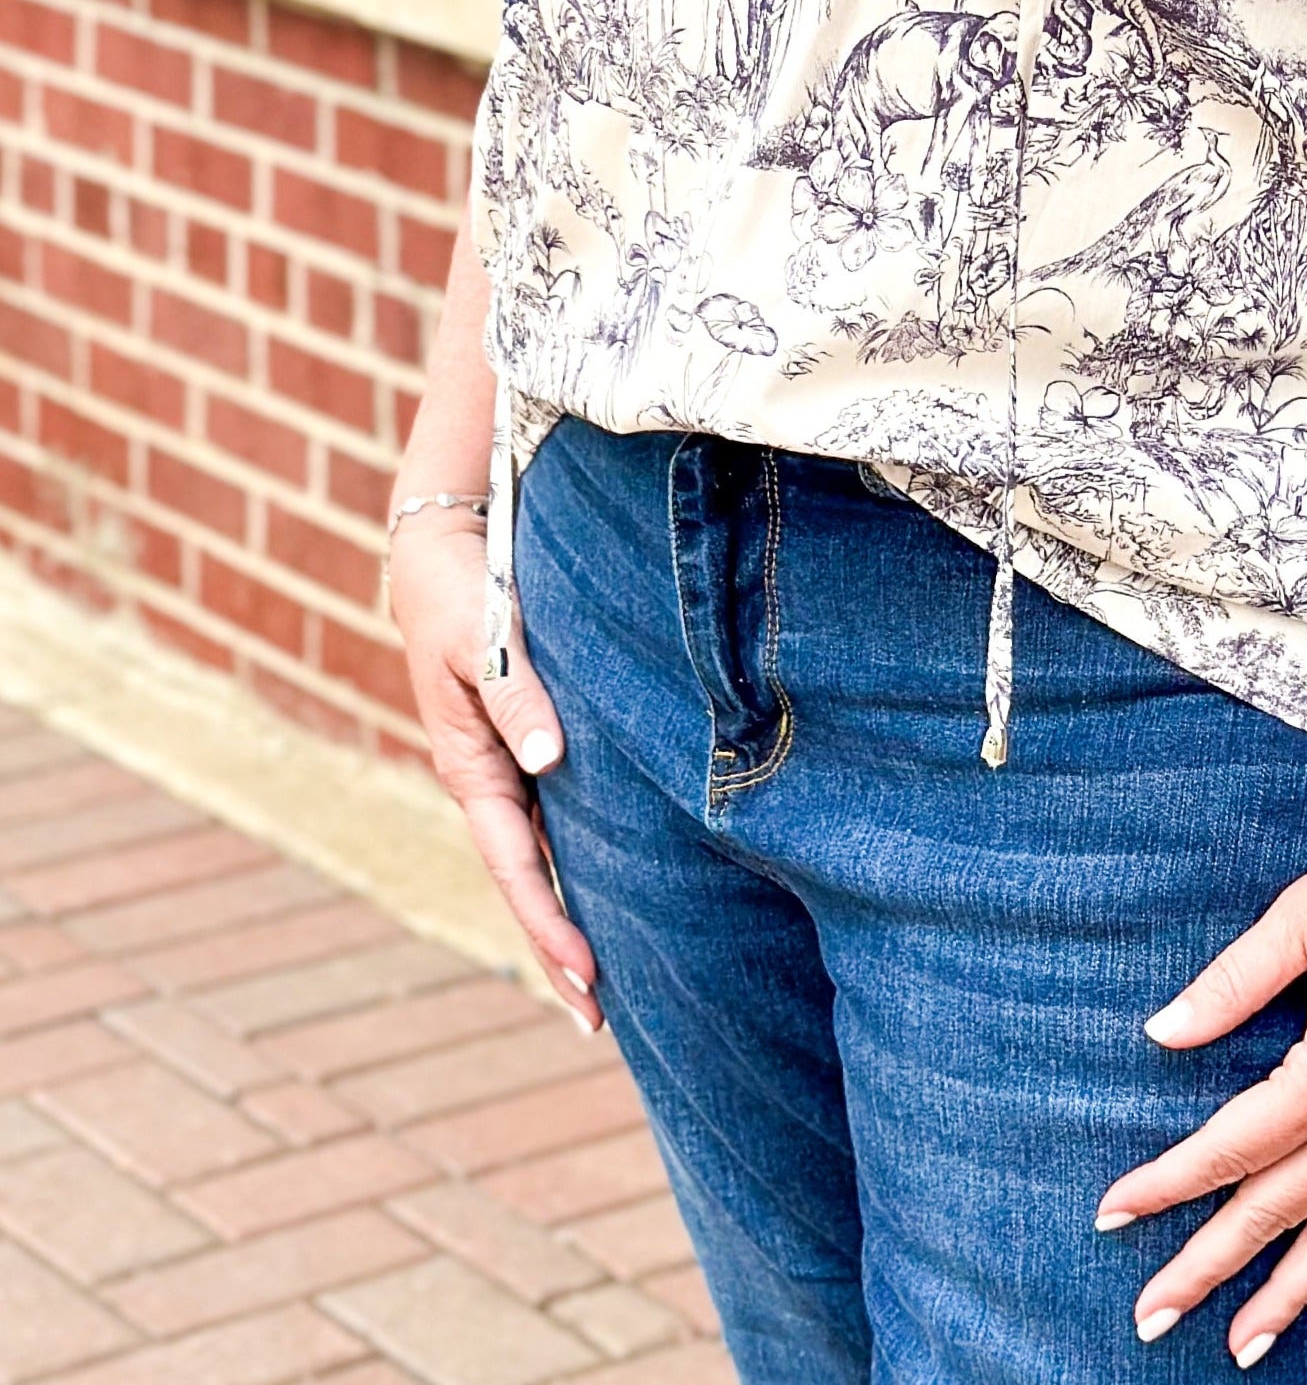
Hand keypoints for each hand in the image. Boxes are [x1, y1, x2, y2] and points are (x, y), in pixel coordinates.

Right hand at [385, 504, 600, 1031]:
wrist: (439, 550)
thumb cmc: (464, 588)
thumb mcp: (484, 635)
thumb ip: (516, 693)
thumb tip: (548, 761)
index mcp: (470, 766)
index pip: (514, 864)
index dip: (549, 921)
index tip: (586, 974)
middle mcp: (485, 779)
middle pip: (524, 881)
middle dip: (556, 951)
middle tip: (598, 1023)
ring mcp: (500, 768)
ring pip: (535, 859)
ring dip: (565, 917)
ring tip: (600, 986)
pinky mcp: (518, 746)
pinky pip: (544, 821)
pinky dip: (568, 866)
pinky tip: (598, 894)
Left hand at [1096, 799, 1306, 1362]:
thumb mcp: (1300, 921)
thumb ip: (1229, 986)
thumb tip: (1161, 1032)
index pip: (1226, 1150)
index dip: (1162, 1186)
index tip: (1110, 1216)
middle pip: (1273, 1213)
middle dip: (1207, 1269)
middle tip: (1150, 1316)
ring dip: (1293, 1293)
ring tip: (1246, 1344)